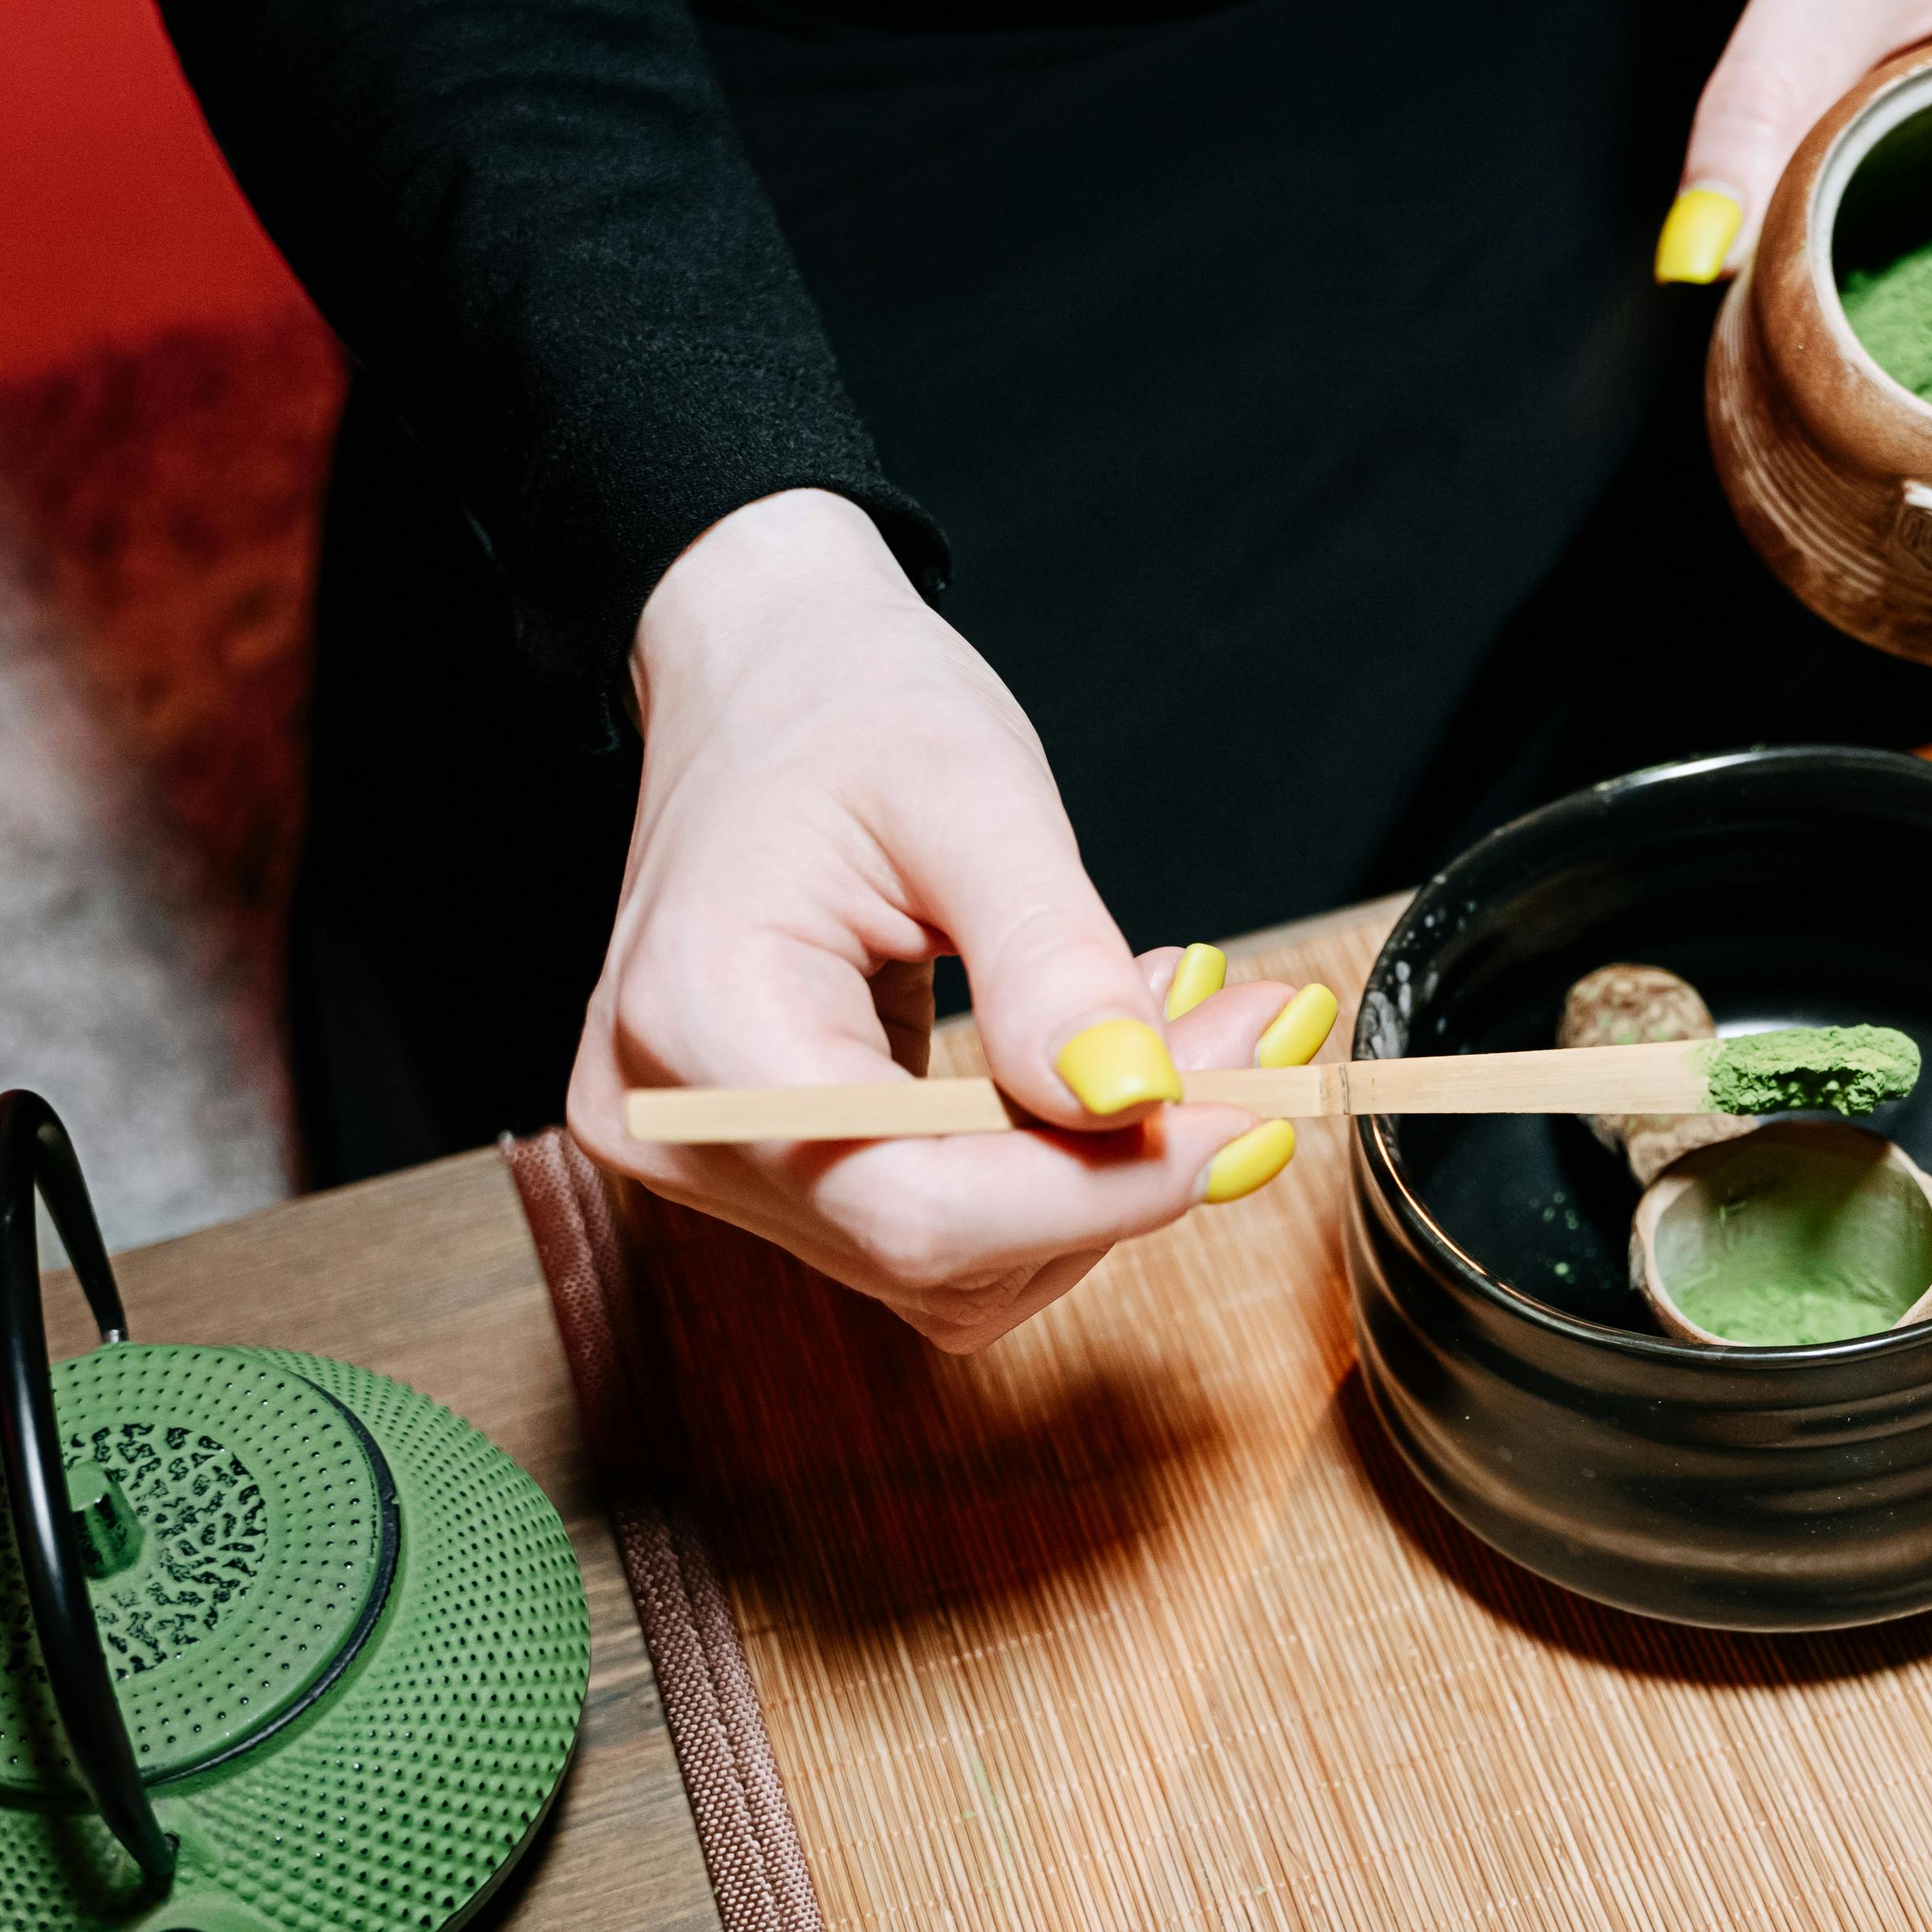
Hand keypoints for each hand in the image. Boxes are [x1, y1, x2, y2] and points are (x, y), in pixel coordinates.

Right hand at [566, 490, 1333, 1349]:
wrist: (761, 669)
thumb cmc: (840, 701)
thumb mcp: (971, 795)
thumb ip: (1051, 960)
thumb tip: (1137, 1102)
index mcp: (702, 1025)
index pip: (917, 1207)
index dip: (1101, 1190)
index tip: (1241, 1111)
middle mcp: (684, 1124)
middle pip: (939, 1247)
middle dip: (1121, 1165)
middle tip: (1247, 1036)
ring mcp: (715, 1155)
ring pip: (954, 1261)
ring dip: (1098, 1170)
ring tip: (1180, 1025)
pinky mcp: (774, 1162)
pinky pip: (936, 1220)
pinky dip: (1047, 1164)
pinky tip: (1099, 1058)